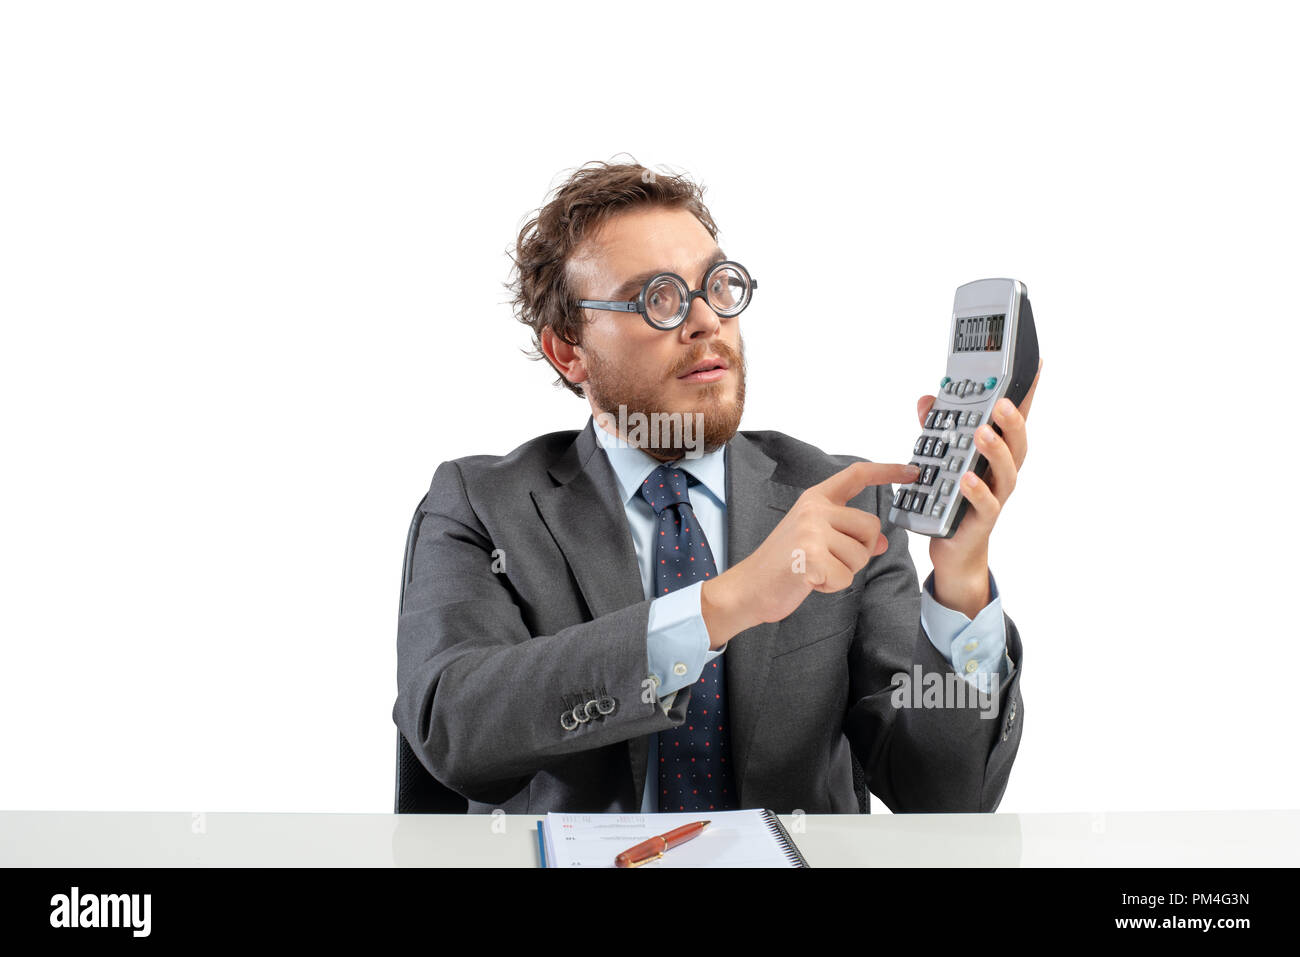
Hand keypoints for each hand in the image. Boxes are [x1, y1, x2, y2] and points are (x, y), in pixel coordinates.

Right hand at [700, 460, 918, 648]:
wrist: (749, 588)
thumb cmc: (783, 565)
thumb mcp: (818, 542)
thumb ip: (849, 536)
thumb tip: (882, 542)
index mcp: (815, 499)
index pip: (857, 476)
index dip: (887, 471)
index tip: (912, 471)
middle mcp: (814, 509)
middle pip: (870, 527)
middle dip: (860, 551)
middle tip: (830, 560)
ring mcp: (811, 530)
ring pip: (861, 555)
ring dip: (844, 572)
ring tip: (816, 570)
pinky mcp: (810, 556)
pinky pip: (845, 577)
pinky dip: (832, 586)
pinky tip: (811, 581)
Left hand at [920, 358, 1041, 616]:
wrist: (953, 546)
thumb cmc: (953, 495)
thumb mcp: (941, 456)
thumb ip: (936, 428)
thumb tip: (927, 398)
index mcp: (997, 451)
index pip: (1014, 418)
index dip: (1027, 392)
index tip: (1036, 363)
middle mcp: (1002, 471)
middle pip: (1017, 441)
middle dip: (1012, 420)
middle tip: (1001, 401)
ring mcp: (997, 495)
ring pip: (1007, 470)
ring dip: (996, 450)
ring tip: (982, 432)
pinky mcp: (984, 520)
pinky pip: (986, 504)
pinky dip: (977, 491)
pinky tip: (967, 479)